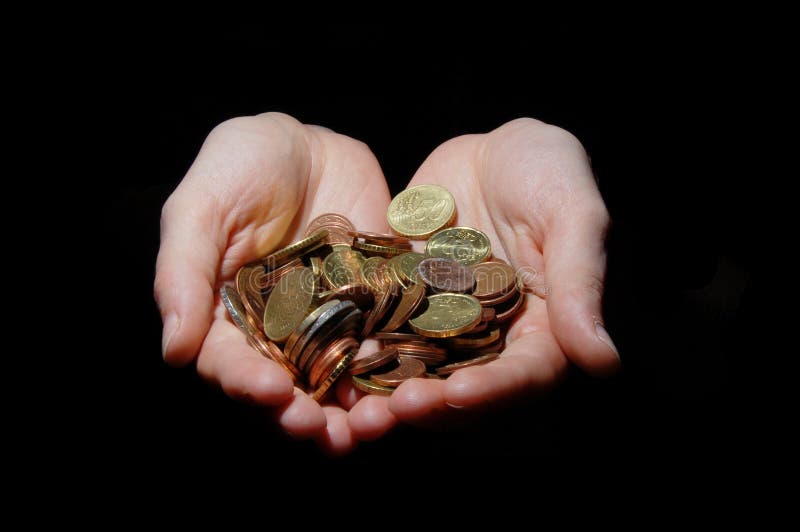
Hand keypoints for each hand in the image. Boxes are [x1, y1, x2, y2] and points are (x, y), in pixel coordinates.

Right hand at [154, 112, 391, 453]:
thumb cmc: (240, 167)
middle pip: (287, 392)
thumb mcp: (200, 208)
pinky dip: (394, 372)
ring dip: (350, 414)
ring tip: (367, 428)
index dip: (247, 384)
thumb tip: (174, 351)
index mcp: (227, 320)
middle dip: (303, 417)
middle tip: (320, 432)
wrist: (307, 143)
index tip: (269, 392)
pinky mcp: (372, 311)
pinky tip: (407, 387)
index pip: (231, 366)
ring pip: (337, 383)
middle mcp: (277, 335)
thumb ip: (182, 273)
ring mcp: (328, 325)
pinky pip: (384, 348)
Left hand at [346, 118, 619, 436]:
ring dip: (390, 390)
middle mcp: (493, 339)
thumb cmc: (548, 172)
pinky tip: (334, 353)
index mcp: (544, 330)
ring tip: (358, 405)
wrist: (493, 146)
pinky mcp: (405, 304)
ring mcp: (444, 325)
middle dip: (432, 403)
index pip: (524, 375)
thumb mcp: (573, 214)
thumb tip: (602, 361)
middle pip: (465, 386)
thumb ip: (580, 283)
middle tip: (396, 410)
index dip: (493, 389)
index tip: (459, 394)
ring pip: (418, 370)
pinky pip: (381, 331)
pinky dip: (361, 346)